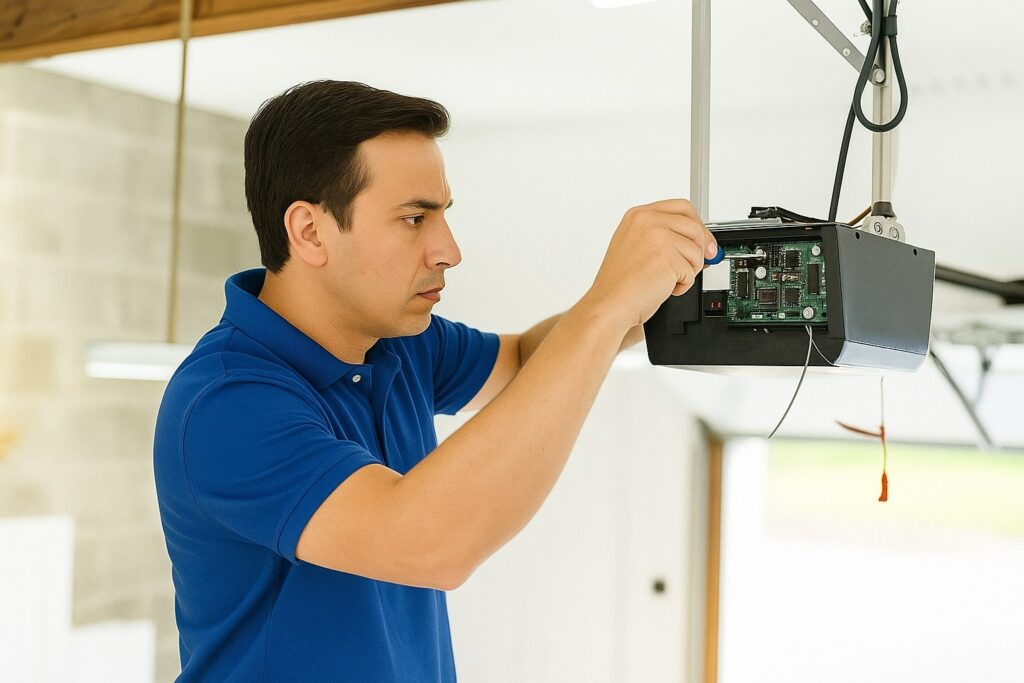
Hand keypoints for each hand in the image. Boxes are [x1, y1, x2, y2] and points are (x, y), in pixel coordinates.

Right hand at [583, 198, 715, 329]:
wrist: (609, 304)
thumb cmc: (620, 283)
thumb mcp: (639, 248)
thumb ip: (667, 238)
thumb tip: (704, 243)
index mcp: (638, 216)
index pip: (682, 207)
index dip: (697, 224)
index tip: (703, 240)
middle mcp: (647, 221)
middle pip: (694, 226)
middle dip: (701, 248)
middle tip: (697, 264)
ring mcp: (657, 238)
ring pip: (696, 250)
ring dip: (689, 270)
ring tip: (668, 280)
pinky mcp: (667, 257)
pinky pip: (691, 271)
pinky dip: (683, 285)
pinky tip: (664, 288)